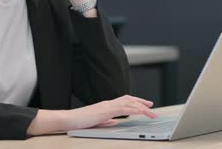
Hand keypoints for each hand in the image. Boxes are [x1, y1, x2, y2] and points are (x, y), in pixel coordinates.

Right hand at [27, 95, 157, 135]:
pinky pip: (124, 108)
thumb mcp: (97, 122)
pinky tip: (141, 112)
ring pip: (129, 103)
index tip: (144, 105)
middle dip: (141, 102)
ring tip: (151, 112)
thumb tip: (115, 122)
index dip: (135, 102)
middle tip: (152, 105)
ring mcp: (107, 105)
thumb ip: (107, 120)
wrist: (69, 120)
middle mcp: (108, 103)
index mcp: (106, 106)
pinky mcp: (106, 110)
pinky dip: (135, 109)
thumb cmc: (80, 122)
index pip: (124, 101)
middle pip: (129, 99)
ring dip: (142, 107)